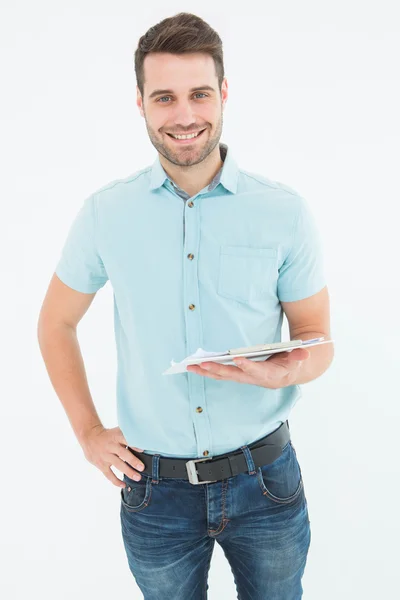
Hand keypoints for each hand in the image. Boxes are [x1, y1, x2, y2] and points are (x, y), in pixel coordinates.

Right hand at [81, 425, 145, 487]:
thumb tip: (143, 440)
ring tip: (137, 478)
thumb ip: (127, 436)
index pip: (126, 440)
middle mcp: (111, 446)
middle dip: (133, 461)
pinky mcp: (101, 464)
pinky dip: (116, 481)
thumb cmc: (108, 434)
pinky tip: (124, 485)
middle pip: (123, 454)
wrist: (89, 436)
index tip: (143, 450)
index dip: (134, 445)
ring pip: (118, 465)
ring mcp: (105, 456)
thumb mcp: (116, 431)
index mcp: (116, 436)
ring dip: (128, 472)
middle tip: (142, 468)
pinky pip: (109, 474)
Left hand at [186, 348, 309, 388]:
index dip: (248, 367)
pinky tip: (197, 366)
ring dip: (208, 372)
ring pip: (224, 376)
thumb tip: (304, 352)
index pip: (258, 371)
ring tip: (191, 366)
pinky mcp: (240, 375)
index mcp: (271, 375)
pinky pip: (222, 374)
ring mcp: (246, 378)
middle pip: (234, 376)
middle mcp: (256, 379)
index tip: (237, 360)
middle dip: (219, 370)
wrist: (292, 372)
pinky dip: (210, 371)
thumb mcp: (300, 358)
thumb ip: (300, 356)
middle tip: (203, 364)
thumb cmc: (293, 362)